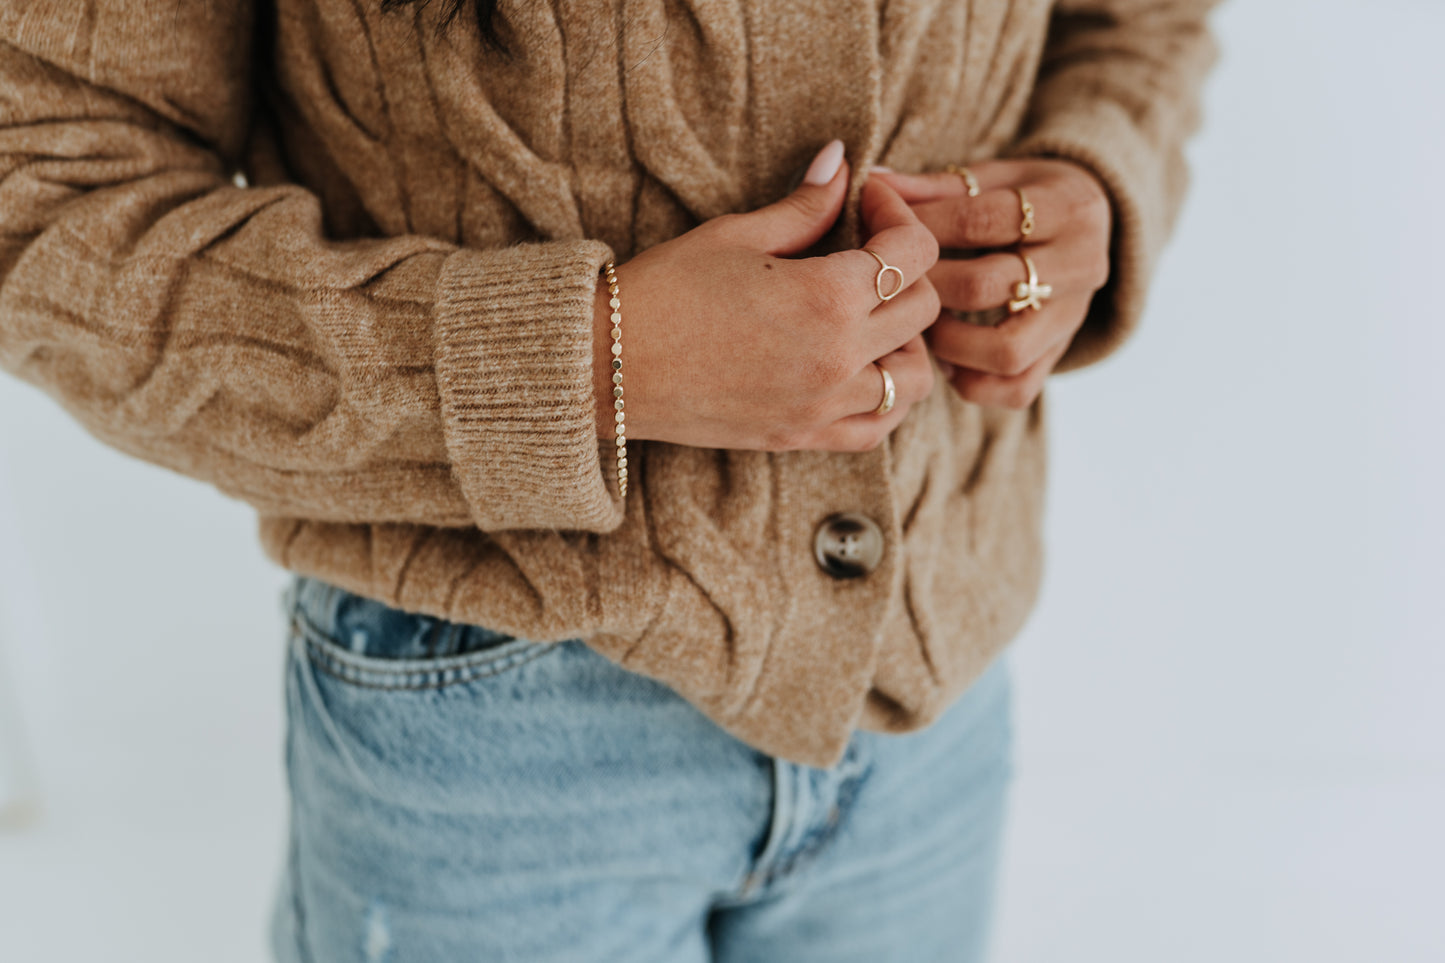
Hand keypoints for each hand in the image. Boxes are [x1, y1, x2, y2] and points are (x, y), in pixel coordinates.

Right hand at [596, 140, 941, 451]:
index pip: (913, 252)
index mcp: (827, 298)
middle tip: (867, 252)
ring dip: (908, 342)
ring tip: (872, 317)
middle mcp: (838, 358)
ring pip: (914, 378)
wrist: (607, 366)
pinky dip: (886, 400)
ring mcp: (822, 406)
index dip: (899, 214)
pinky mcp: (801, 437)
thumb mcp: (736, 235)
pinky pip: (876, 428)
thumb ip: (804, 205)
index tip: (867, 200)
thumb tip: (841, 162)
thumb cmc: (663, 291)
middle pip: (925, 310)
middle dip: (908, 269)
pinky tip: (862, 371)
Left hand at [868, 158, 1111, 408]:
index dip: (927, 225)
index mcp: (1068, 207)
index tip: (886, 228)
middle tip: (893, 282)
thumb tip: (875, 181)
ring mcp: (1074, 317)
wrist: (1087, 226)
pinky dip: (974, 381)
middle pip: (989, 286)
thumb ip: (937, 186)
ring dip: (949, 341)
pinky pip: (1018, 389)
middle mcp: (1081, 265)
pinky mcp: (1061, 354)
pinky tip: (944, 358)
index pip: (986, 220)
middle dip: (928, 285)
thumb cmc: (1025, 198)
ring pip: (1007, 351)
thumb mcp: (992, 178)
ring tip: (921, 324)